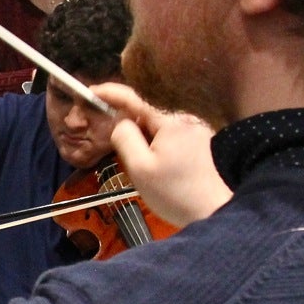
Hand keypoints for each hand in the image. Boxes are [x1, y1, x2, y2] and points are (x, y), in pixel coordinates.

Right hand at [96, 82, 230, 227]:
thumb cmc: (174, 193)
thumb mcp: (139, 168)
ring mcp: (196, 128)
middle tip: (123, 150)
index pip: (136, 97)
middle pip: (148, 110)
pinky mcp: (200, 140)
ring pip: (158, 123)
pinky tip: (158, 163)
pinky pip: (170, 131)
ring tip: (144, 164)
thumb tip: (120, 121)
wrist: (212, 212)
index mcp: (171, 121)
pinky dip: (157, 141)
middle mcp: (186, 117)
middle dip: (130, 123)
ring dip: (144, 135)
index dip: (111, 92)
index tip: (91, 92)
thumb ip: (124, 138)